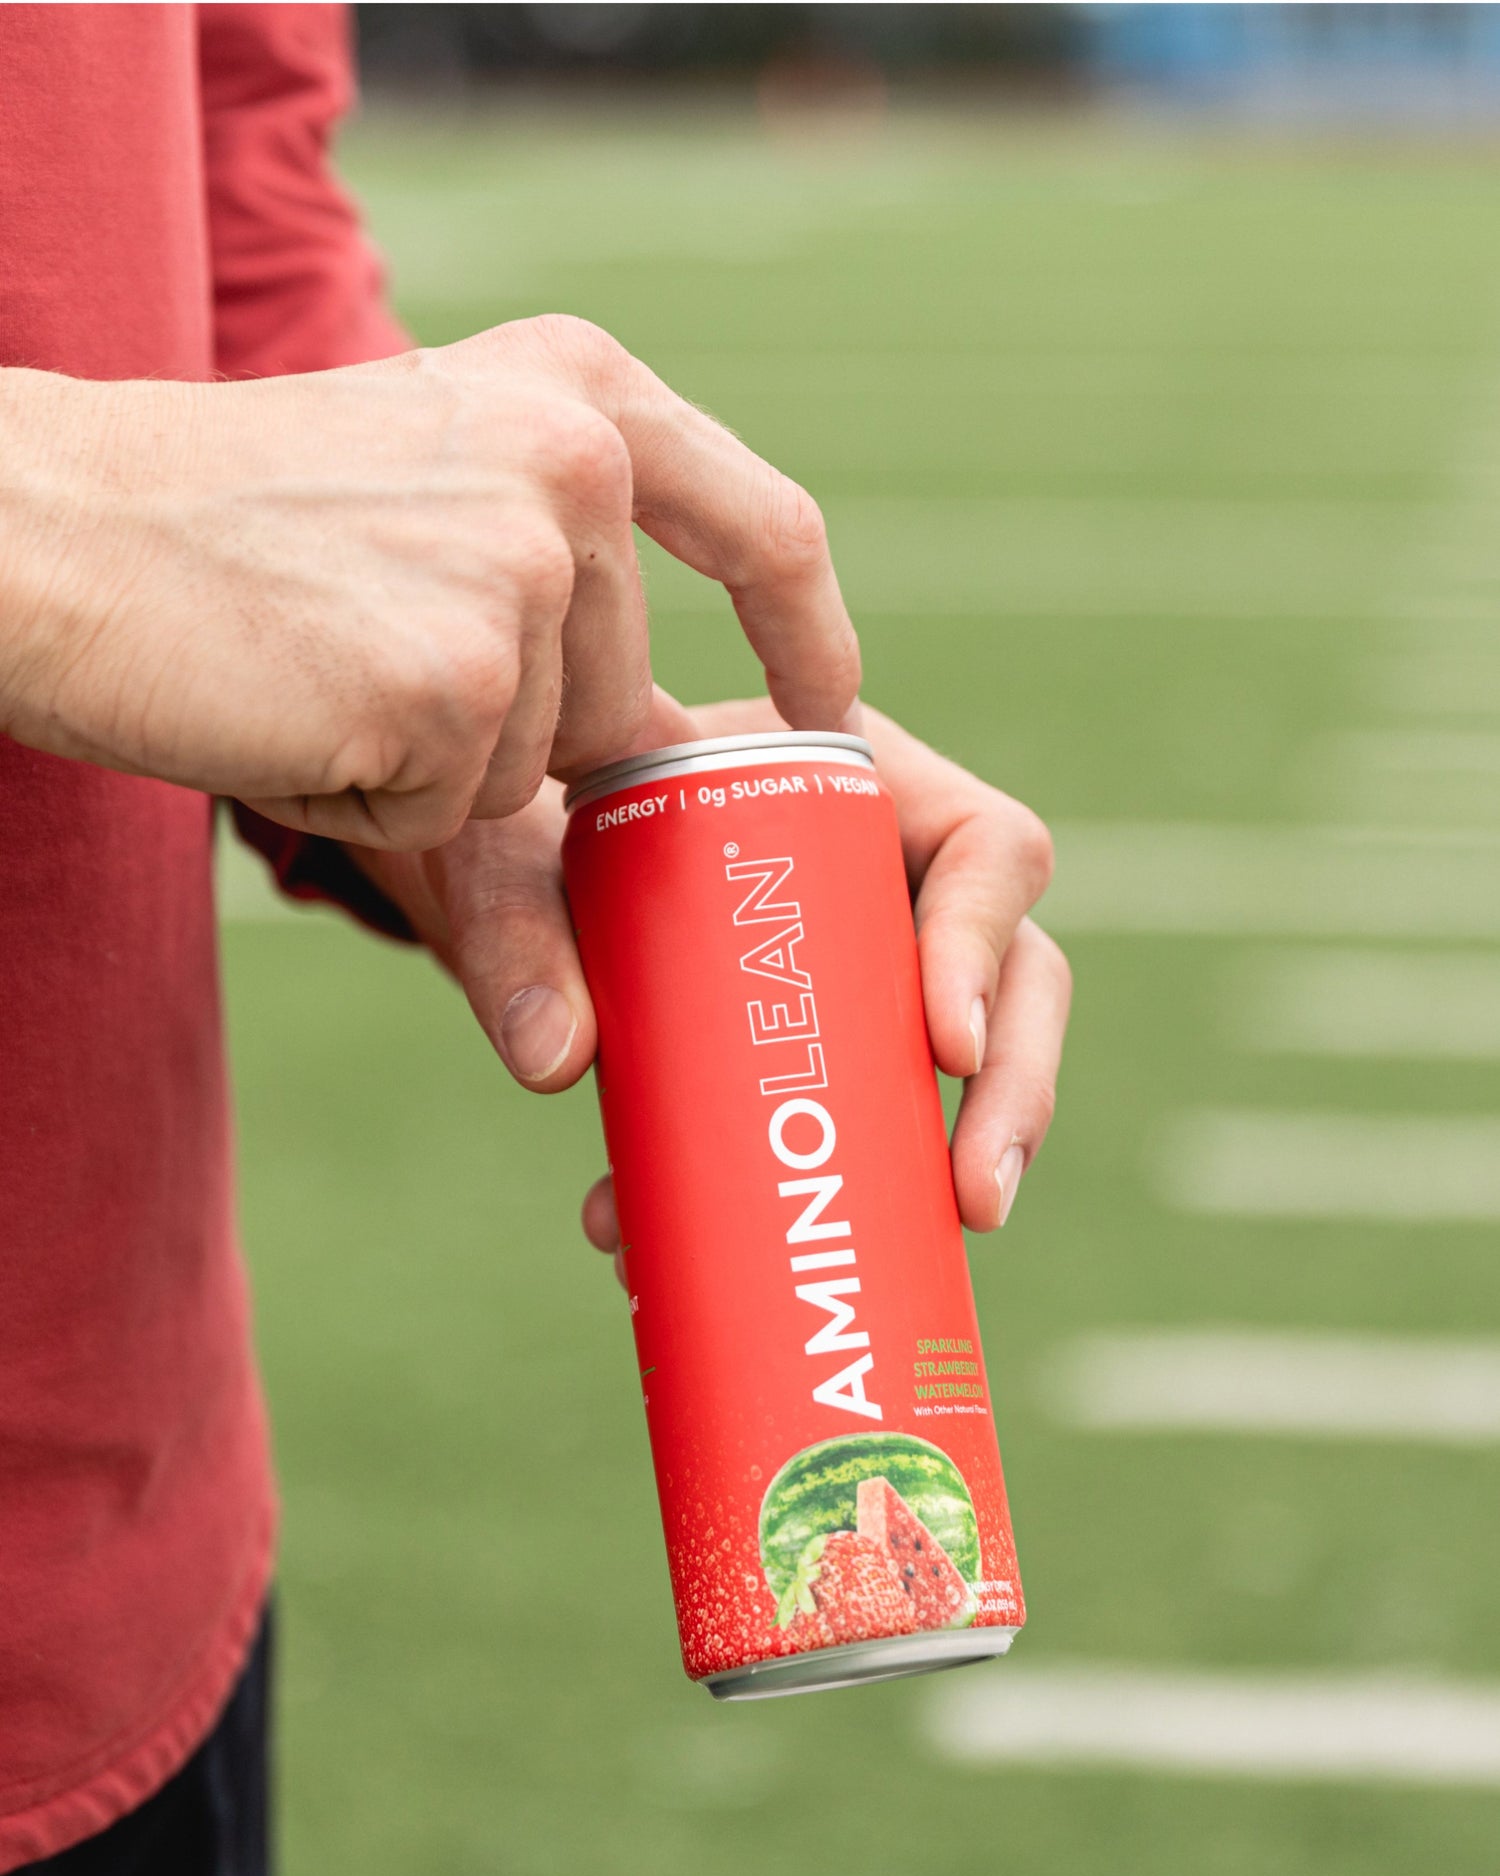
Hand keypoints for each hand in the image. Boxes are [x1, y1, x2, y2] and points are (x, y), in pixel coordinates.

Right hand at [0, 318, 858, 848]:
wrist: (54, 532)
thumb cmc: (230, 531)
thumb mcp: (432, 512)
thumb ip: (571, 607)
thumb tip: (640, 860)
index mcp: (579, 393)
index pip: (766, 527)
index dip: (807, 638)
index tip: (822, 710)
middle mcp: (572, 461)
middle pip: (622, 701)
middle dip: (512, 732)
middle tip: (358, 647)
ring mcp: (519, 566)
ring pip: (536, 769)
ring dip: (428, 760)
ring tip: (316, 660)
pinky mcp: (453, 675)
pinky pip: (451, 811)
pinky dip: (368, 797)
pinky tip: (291, 703)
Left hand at [355, 696, 1068, 1263]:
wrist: (499, 885)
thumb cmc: (521, 830)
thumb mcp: (507, 858)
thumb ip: (511, 927)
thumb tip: (559, 1062)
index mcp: (851, 788)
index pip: (988, 847)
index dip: (985, 946)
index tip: (944, 1046)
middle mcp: (891, 876)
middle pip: (1020, 975)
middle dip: (1013, 1091)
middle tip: (973, 1199)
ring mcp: (879, 968)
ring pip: (975, 1062)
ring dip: (963, 1156)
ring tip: (944, 1238)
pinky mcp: (841, 1053)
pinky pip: (884, 1127)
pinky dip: (851, 1198)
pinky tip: (763, 1260)